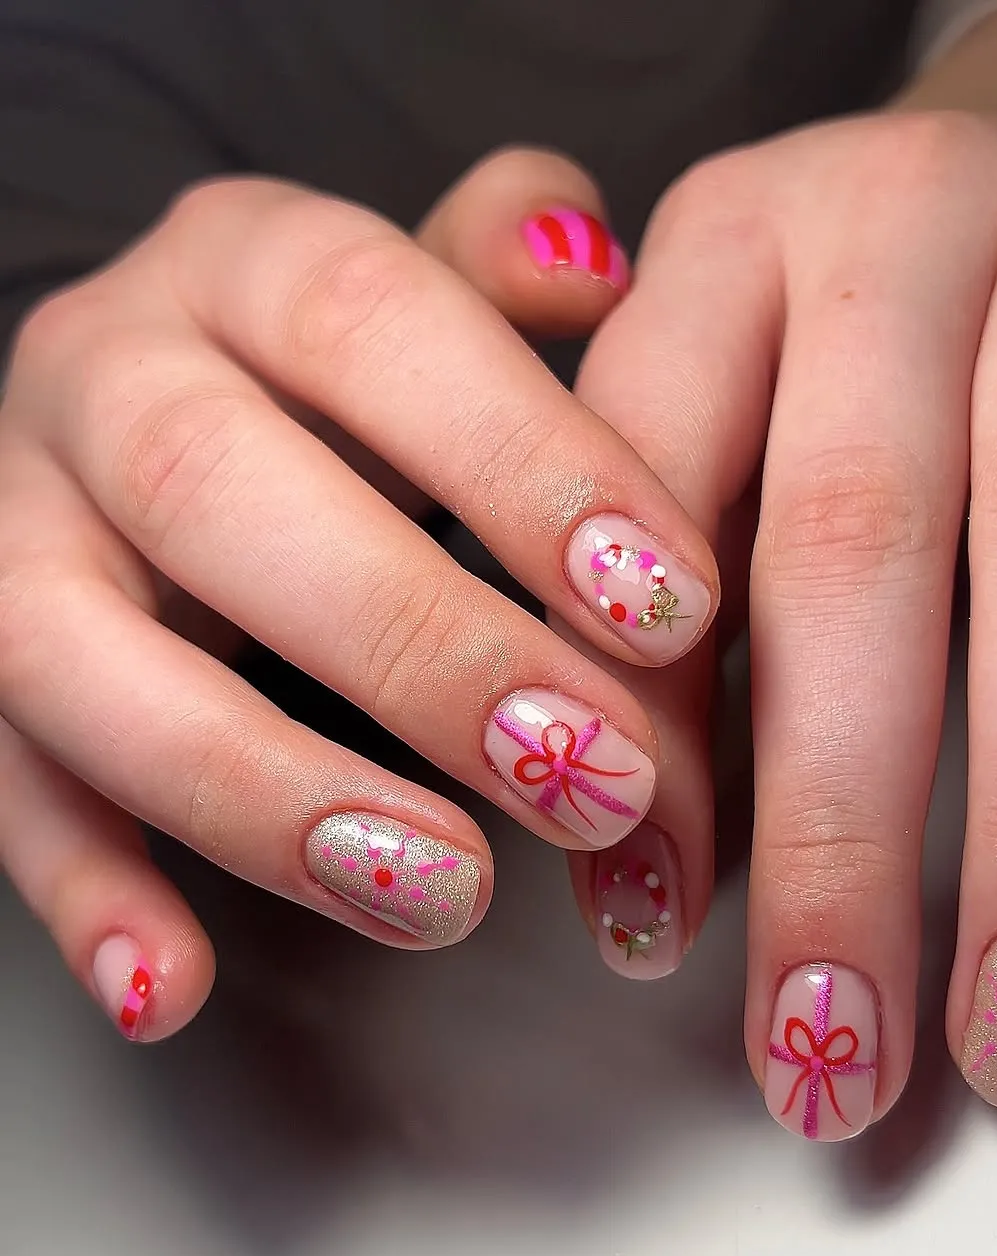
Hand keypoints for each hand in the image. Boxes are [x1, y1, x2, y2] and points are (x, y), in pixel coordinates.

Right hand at [0, 154, 719, 1040]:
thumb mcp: (415, 301)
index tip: (667, 609)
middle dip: (417, 648)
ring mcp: (16, 527)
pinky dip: (84, 890)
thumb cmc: (332, 381)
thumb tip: (587, 262)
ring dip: (262, 792)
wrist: (146, 411)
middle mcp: (101, 376)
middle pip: (218, 487)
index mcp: (234, 263)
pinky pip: (5, 782)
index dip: (523, 463)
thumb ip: (493, 277)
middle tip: (586, 778)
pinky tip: (169, 988)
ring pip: (78, 653)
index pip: (372, 322)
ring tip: (438, 896)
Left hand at [563, 112, 996, 1131]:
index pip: (644, 503)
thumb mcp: (703, 399)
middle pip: (853, 550)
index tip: (649, 932)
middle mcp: (892, 242)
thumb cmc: (824, 334)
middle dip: (840, 827)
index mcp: (720, 253)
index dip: (651, 731)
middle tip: (827, 1042)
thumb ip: (648, 592)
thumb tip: (651, 873)